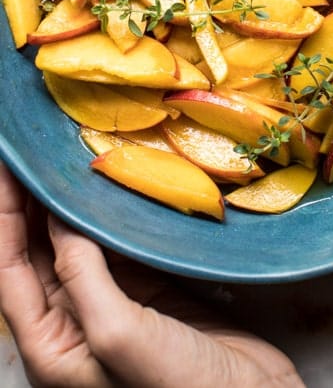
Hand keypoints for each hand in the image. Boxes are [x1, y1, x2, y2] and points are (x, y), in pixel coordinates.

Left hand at [0, 162, 303, 387]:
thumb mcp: (118, 335)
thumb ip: (81, 277)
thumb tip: (59, 218)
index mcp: (51, 347)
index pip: (9, 269)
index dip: (4, 214)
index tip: (7, 165)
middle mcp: (75, 324)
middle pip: (38, 252)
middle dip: (33, 201)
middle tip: (36, 150)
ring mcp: (116, 304)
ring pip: (80, 243)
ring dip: (74, 203)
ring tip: (70, 156)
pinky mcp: (154, 290)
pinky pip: (122, 243)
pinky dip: (114, 213)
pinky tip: (115, 183)